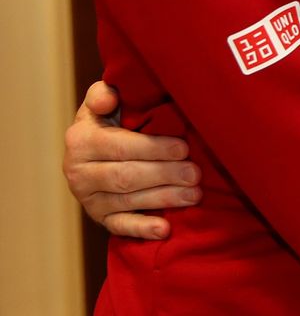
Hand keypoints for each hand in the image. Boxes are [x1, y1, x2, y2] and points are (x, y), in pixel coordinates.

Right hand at [63, 81, 201, 239]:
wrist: (95, 142)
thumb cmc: (111, 114)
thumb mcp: (103, 97)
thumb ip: (103, 93)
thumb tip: (108, 100)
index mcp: (81, 140)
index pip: (121, 147)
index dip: (154, 148)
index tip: (184, 147)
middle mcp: (79, 173)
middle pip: (126, 177)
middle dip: (165, 175)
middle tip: (196, 174)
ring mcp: (88, 199)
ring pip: (128, 202)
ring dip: (163, 199)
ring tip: (194, 194)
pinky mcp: (99, 218)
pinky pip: (119, 227)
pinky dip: (142, 229)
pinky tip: (165, 229)